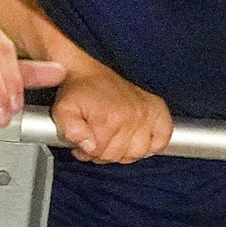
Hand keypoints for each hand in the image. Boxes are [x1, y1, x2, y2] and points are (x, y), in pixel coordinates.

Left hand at [51, 62, 172, 163]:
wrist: (89, 71)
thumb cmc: (77, 91)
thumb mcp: (63, 111)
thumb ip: (71, 132)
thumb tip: (89, 146)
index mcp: (109, 119)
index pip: (101, 153)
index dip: (88, 152)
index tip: (84, 144)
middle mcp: (131, 117)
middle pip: (119, 155)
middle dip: (104, 152)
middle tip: (96, 141)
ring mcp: (146, 113)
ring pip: (139, 152)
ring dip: (125, 151)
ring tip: (113, 140)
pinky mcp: (157, 109)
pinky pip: (162, 138)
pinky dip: (152, 144)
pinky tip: (138, 139)